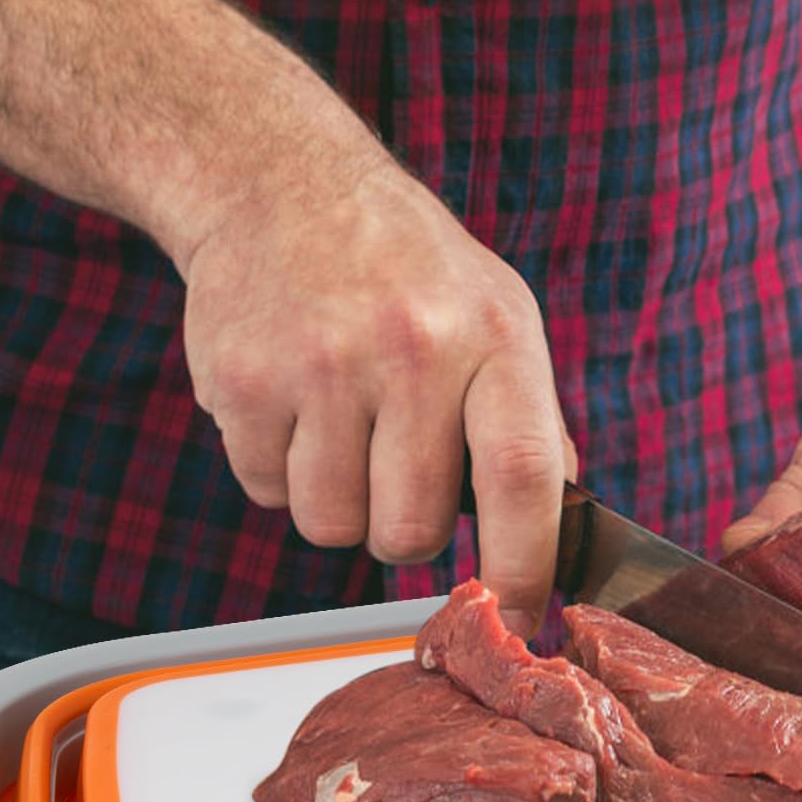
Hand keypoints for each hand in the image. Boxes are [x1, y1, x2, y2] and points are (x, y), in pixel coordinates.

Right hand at [179, 146, 574, 634]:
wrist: (278, 181)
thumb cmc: (405, 265)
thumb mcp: (497, 314)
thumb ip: (531, 421)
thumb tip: (561, 529)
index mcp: (491, 337)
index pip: (522, 478)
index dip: (524, 566)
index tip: (519, 620)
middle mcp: (409, 349)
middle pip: (410, 531)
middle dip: (407, 530)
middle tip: (399, 466)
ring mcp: (318, 365)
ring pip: (332, 526)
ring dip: (339, 502)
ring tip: (343, 424)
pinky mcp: (240, 380)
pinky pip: (266, 492)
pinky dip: (279, 469)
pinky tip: (292, 401)